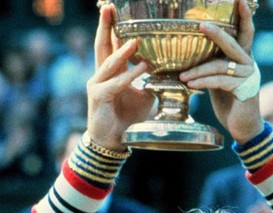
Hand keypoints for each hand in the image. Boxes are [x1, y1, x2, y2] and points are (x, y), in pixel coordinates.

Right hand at [86, 4, 154, 149]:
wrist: (113, 140)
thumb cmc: (127, 117)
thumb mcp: (145, 96)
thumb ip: (154, 82)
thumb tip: (175, 74)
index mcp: (111, 71)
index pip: (112, 44)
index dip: (115, 27)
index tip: (117, 9)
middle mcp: (101, 74)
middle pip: (103, 45)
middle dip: (106, 26)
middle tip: (109, 7)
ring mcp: (97, 84)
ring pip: (109, 63)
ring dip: (123, 51)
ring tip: (136, 39)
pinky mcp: (98, 97)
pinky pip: (115, 84)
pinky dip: (129, 76)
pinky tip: (142, 68)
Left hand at [179, 0, 263, 143]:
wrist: (243, 128)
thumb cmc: (229, 103)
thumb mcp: (218, 80)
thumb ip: (212, 66)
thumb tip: (189, 55)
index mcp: (243, 57)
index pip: (244, 32)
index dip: (243, 15)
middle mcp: (248, 63)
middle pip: (233, 42)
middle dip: (217, 33)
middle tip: (201, 25)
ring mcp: (249, 75)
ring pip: (221, 65)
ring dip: (199, 70)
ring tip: (183, 76)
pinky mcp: (245, 89)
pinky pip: (221, 81)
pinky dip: (203, 82)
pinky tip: (191, 85)